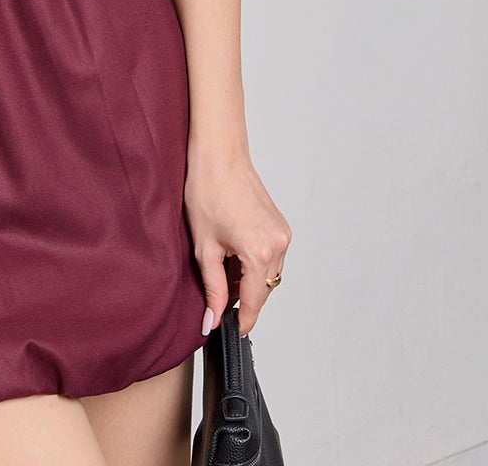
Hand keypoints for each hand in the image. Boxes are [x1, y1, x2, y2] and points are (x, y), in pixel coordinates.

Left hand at [184, 144, 290, 336]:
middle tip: (220, 301)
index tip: (234, 331)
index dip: (243, 320)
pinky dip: (256, 263)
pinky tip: (234, 256)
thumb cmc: (207, 191)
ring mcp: (283, 234)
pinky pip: (272, 257)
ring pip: (269, 274)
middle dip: (244, 299)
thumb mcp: (205, 246)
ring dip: (250, 280)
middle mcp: (279, 244)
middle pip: (264, 290)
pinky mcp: (281, 226)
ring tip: (223, 271)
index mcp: (259, 252)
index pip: (254, 301)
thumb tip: (211, 319)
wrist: (218, 155)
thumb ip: (212, 288)